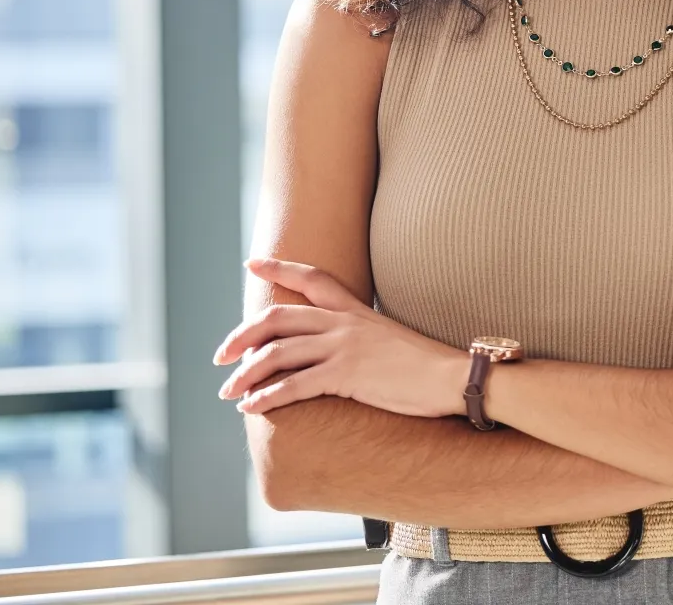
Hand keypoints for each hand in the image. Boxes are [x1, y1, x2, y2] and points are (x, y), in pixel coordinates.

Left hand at [213, 258, 467, 418]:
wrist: (453, 376)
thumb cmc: (426, 365)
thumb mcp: (389, 339)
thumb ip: (362, 336)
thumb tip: (342, 350)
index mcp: (355, 309)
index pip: (311, 278)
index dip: (279, 268)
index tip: (252, 263)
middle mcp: (344, 322)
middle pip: (278, 317)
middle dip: (242, 335)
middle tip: (220, 356)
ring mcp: (344, 347)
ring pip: (278, 352)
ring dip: (246, 373)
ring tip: (228, 391)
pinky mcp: (347, 374)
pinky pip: (294, 385)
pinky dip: (267, 397)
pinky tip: (251, 408)